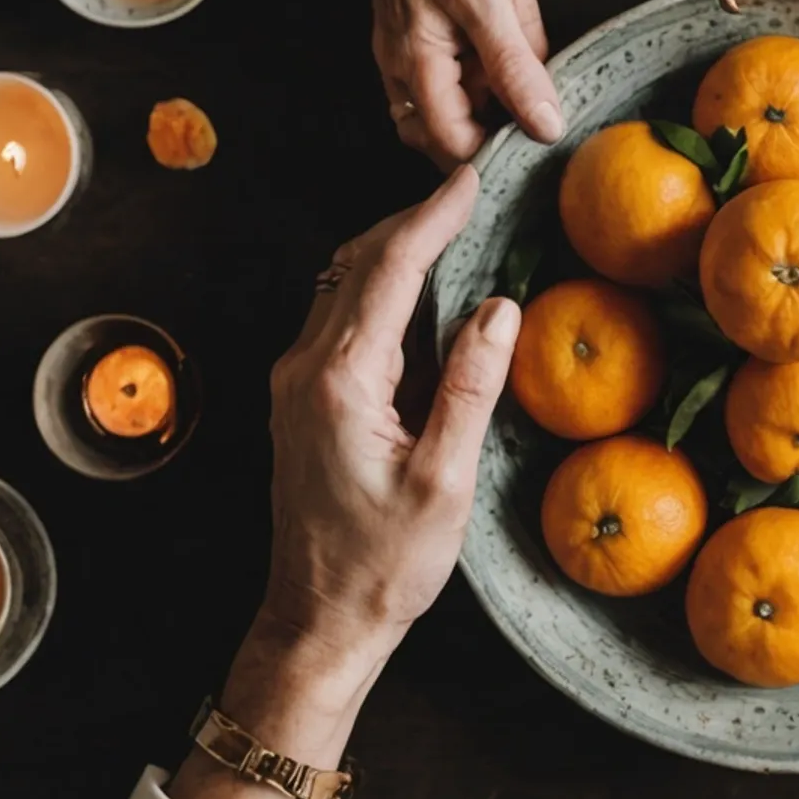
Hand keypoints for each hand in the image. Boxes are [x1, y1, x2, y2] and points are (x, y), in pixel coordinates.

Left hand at [170, 168, 518, 798]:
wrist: (317, 620)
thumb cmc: (382, 566)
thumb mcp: (444, 481)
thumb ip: (470, 388)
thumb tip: (500, 308)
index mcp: (339, 381)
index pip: (389, 270)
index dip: (434, 216)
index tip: (474, 178)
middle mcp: (305, 368)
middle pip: (359, 262)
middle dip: (417, 219)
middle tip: (474, 189)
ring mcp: (297, 381)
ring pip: (346, 285)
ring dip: (398, 250)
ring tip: (457, 227)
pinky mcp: (303, 399)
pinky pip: (343, 319)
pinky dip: (384, 288)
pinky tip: (426, 293)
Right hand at [286, 0, 563, 166]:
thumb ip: (518, 62)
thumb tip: (545, 122)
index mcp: (421, 61)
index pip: (455, 146)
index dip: (497, 152)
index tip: (540, 139)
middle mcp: (401, 66)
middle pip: (442, 138)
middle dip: (486, 138)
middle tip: (533, 116)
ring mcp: (399, 50)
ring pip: (438, 111)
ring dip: (476, 112)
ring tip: (517, 83)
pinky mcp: (405, 33)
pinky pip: (434, 81)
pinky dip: (465, 85)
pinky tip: (496, 57)